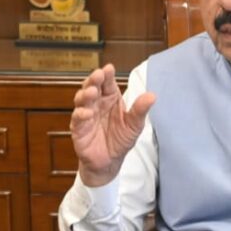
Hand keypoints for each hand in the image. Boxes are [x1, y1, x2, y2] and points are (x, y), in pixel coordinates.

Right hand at [70, 63, 155, 186]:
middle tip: (98, 74)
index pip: (108, 83)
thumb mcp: (134, 125)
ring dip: (86, 94)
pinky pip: (77, 119)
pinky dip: (81, 114)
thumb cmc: (121, 140)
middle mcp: (97, 103)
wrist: (110, 162)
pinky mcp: (79, 128)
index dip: (107, 75)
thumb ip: (140, 110)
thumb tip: (152, 96)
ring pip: (82, 99)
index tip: (109, 68)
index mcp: (111, 99)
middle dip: (94, 80)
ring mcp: (86, 114)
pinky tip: (88, 113)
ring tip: (92, 91)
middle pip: (93, 87)